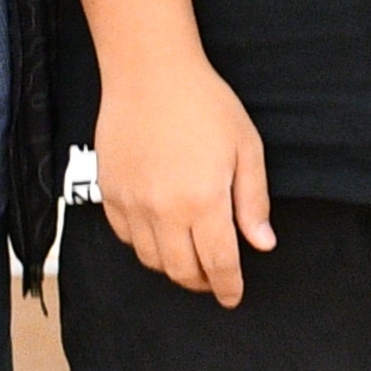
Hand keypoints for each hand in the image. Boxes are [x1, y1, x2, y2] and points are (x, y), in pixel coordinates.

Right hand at [97, 49, 276, 303]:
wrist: (149, 73)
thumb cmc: (205, 104)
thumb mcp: (246, 147)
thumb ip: (253, 201)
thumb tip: (262, 244)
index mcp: (203, 200)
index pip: (218, 263)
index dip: (228, 287)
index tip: (233, 297)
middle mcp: (163, 210)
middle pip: (182, 271)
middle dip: (202, 282)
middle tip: (215, 278)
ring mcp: (131, 203)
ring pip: (152, 260)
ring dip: (173, 267)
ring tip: (190, 257)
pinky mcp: (108, 193)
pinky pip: (127, 238)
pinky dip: (146, 246)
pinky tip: (161, 233)